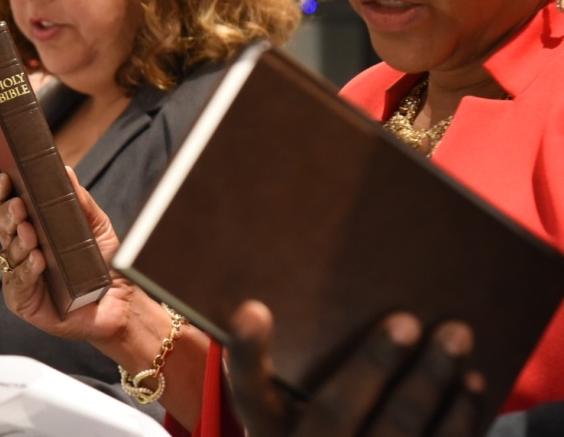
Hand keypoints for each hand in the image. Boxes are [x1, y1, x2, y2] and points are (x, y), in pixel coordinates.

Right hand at [0, 168, 135, 346]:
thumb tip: (65, 171)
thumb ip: (80, 201)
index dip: (0, 191)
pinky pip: (16, 283)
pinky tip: (37, 260)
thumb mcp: (97, 226)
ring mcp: (20, 275)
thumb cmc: (104, 263)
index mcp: (32, 227)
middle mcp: (21, 249)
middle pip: (2, 226)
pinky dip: (26, 270)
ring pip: (8, 253)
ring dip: (18, 241)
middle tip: (19, 206)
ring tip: (30, 232)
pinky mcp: (22, 301)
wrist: (121, 304)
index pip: (7, 205)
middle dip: (7, 214)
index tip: (5, 179)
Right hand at [226, 300, 482, 436]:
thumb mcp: (295, 414)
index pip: (248, 392)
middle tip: (406, 320)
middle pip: (333, 412)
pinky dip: (458, 419)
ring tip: (456, 335)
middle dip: (373, 365)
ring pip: (396, 434)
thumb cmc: (322, 431)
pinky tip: (470, 384)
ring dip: (430, 383)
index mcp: (270, 432)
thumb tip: (328, 294)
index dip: (247, 352)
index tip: (253, 308)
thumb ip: (299, 367)